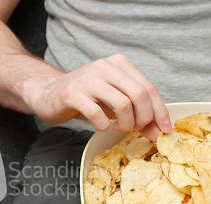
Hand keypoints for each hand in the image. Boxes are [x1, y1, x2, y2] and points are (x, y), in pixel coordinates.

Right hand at [30, 54, 171, 141]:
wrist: (47, 93)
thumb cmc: (84, 98)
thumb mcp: (113, 102)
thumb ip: (136, 112)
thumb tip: (158, 131)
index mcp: (118, 64)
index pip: (149, 87)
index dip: (160, 111)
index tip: (163, 130)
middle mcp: (104, 67)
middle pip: (139, 95)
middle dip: (143, 119)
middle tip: (135, 129)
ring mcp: (87, 78)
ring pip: (122, 104)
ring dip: (125, 123)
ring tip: (118, 128)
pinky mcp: (71, 93)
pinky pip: (96, 113)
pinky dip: (103, 125)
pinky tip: (100, 126)